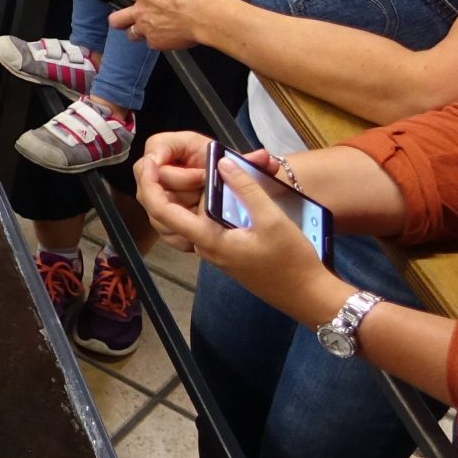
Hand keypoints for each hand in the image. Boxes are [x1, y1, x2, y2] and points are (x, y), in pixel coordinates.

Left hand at [109, 0, 227, 49]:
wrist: (210, 15)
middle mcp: (140, 10)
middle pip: (117, 18)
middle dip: (121, 17)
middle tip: (131, 16)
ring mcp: (147, 28)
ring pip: (131, 34)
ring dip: (137, 30)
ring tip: (149, 28)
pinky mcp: (158, 43)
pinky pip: (151, 44)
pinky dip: (158, 41)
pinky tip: (168, 36)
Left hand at [139, 143, 349, 324]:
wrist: (308, 296)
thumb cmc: (291, 260)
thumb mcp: (272, 218)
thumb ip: (246, 189)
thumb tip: (222, 163)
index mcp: (208, 239)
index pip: (164, 212)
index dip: (150, 186)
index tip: (149, 163)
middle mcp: (204, 248)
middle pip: (171, 216)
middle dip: (164, 188)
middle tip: (167, 161)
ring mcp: (215, 253)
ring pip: (188, 221)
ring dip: (184, 197)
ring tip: (189, 170)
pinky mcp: (227, 254)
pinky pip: (204, 227)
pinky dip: (202, 208)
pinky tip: (217, 193)